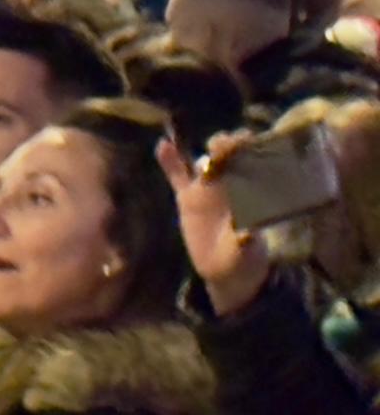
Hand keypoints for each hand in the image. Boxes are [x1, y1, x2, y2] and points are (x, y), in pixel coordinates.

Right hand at [161, 134, 270, 317]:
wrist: (224, 271)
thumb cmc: (244, 258)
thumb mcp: (248, 250)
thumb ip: (246, 240)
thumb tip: (246, 231)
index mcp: (250, 192)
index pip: (253, 164)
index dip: (252, 150)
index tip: (248, 145)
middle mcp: (230, 185)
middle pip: (228, 155)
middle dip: (228, 143)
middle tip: (224, 145)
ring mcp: (207, 189)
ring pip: (204, 161)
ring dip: (203, 150)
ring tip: (195, 143)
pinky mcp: (187, 198)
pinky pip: (177, 176)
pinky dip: (169, 161)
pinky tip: (162, 144)